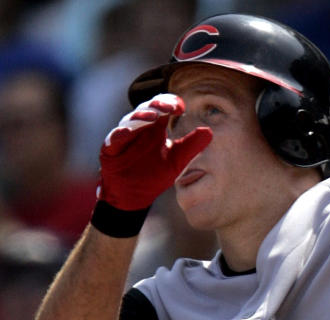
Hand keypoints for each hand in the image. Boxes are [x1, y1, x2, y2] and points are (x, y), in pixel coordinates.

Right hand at [98, 94, 211, 210]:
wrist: (135, 195)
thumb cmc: (155, 175)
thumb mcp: (177, 161)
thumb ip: (192, 146)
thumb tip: (209, 131)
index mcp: (156, 127)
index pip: (163, 108)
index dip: (171, 103)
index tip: (181, 107)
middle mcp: (139, 127)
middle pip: (147, 108)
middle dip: (158, 105)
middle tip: (170, 107)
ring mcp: (124, 136)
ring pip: (131, 120)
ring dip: (141, 117)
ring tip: (153, 116)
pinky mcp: (110, 149)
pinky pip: (114, 139)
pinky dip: (120, 134)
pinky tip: (127, 131)